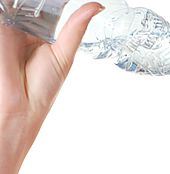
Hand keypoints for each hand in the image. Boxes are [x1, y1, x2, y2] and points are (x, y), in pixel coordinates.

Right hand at [0, 3, 104, 141]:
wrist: (21, 105)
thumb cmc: (43, 88)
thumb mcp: (64, 53)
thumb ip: (75, 26)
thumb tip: (98, 6)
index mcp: (42, 31)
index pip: (48, 4)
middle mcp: (24, 26)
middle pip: (32, 1)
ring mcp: (9, 25)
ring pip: (16, 3)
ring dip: (26, 0)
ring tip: (34, 0)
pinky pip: (3, 7)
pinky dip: (10, 4)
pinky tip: (20, 2)